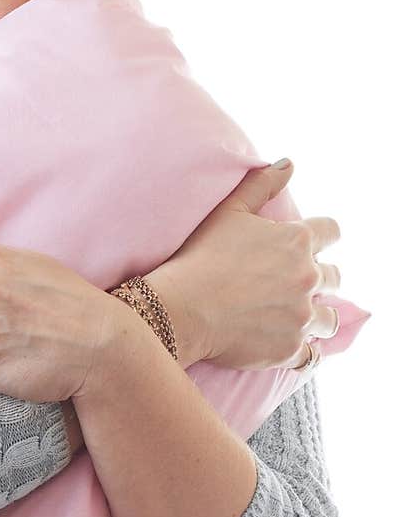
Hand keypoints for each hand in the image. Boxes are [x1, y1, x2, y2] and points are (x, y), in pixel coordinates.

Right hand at [151, 160, 341, 370]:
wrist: (182, 309)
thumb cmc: (200, 256)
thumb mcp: (229, 212)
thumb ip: (262, 184)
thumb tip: (289, 162)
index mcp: (297, 241)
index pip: (332, 232)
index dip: (324, 237)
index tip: (314, 244)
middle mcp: (307, 277)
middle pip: (334, 277)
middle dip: (319, 279)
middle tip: (294, 285)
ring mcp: (302, 316)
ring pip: (329, 319)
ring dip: (317, 317)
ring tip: (295, 318)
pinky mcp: (290, 348)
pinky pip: (310, 354)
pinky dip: (301, 350)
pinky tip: (285, 345)